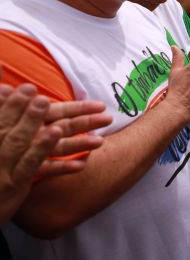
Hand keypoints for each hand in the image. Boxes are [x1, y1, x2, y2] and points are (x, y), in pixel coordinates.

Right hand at [0, 82, 110, 222]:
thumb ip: (3, 100)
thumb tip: (7, 85)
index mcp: (25, 117)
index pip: (57, 110)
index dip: (79, 107)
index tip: (101, 104)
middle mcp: (28, 133)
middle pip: (62, 126)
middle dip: (86, 121)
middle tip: (109, 117)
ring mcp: (24, 153)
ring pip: (56, 148)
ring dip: (78, 144)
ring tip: (100, 142)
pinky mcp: (18, 173)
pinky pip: (43, 169)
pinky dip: (62, 168)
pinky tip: (82, 166)